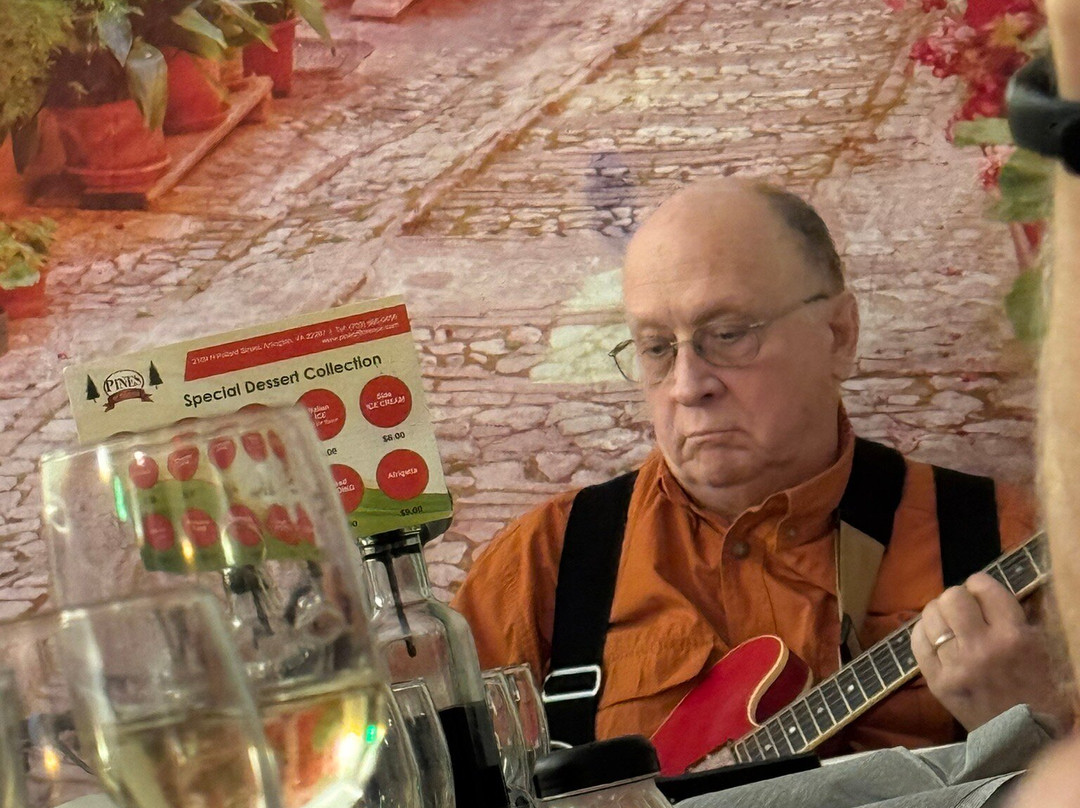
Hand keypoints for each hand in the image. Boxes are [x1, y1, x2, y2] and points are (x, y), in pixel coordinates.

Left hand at [910, 573, 1070, 730]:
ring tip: (949, 623)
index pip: (984, 587)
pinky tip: (935, 637)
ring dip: (938, 613)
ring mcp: (956, 666)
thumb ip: (1018, 616)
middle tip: (964, 608)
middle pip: (952, 597)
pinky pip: (917, 641)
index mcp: (1015, 636)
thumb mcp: (1042, 647)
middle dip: (957, 597)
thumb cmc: (1040, 689)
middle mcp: (982, 648)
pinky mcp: (938, 682)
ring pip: (930, 615)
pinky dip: (923, 632)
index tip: (981, 592)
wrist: (1025, 738)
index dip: (979, 584)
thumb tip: (991, 590)